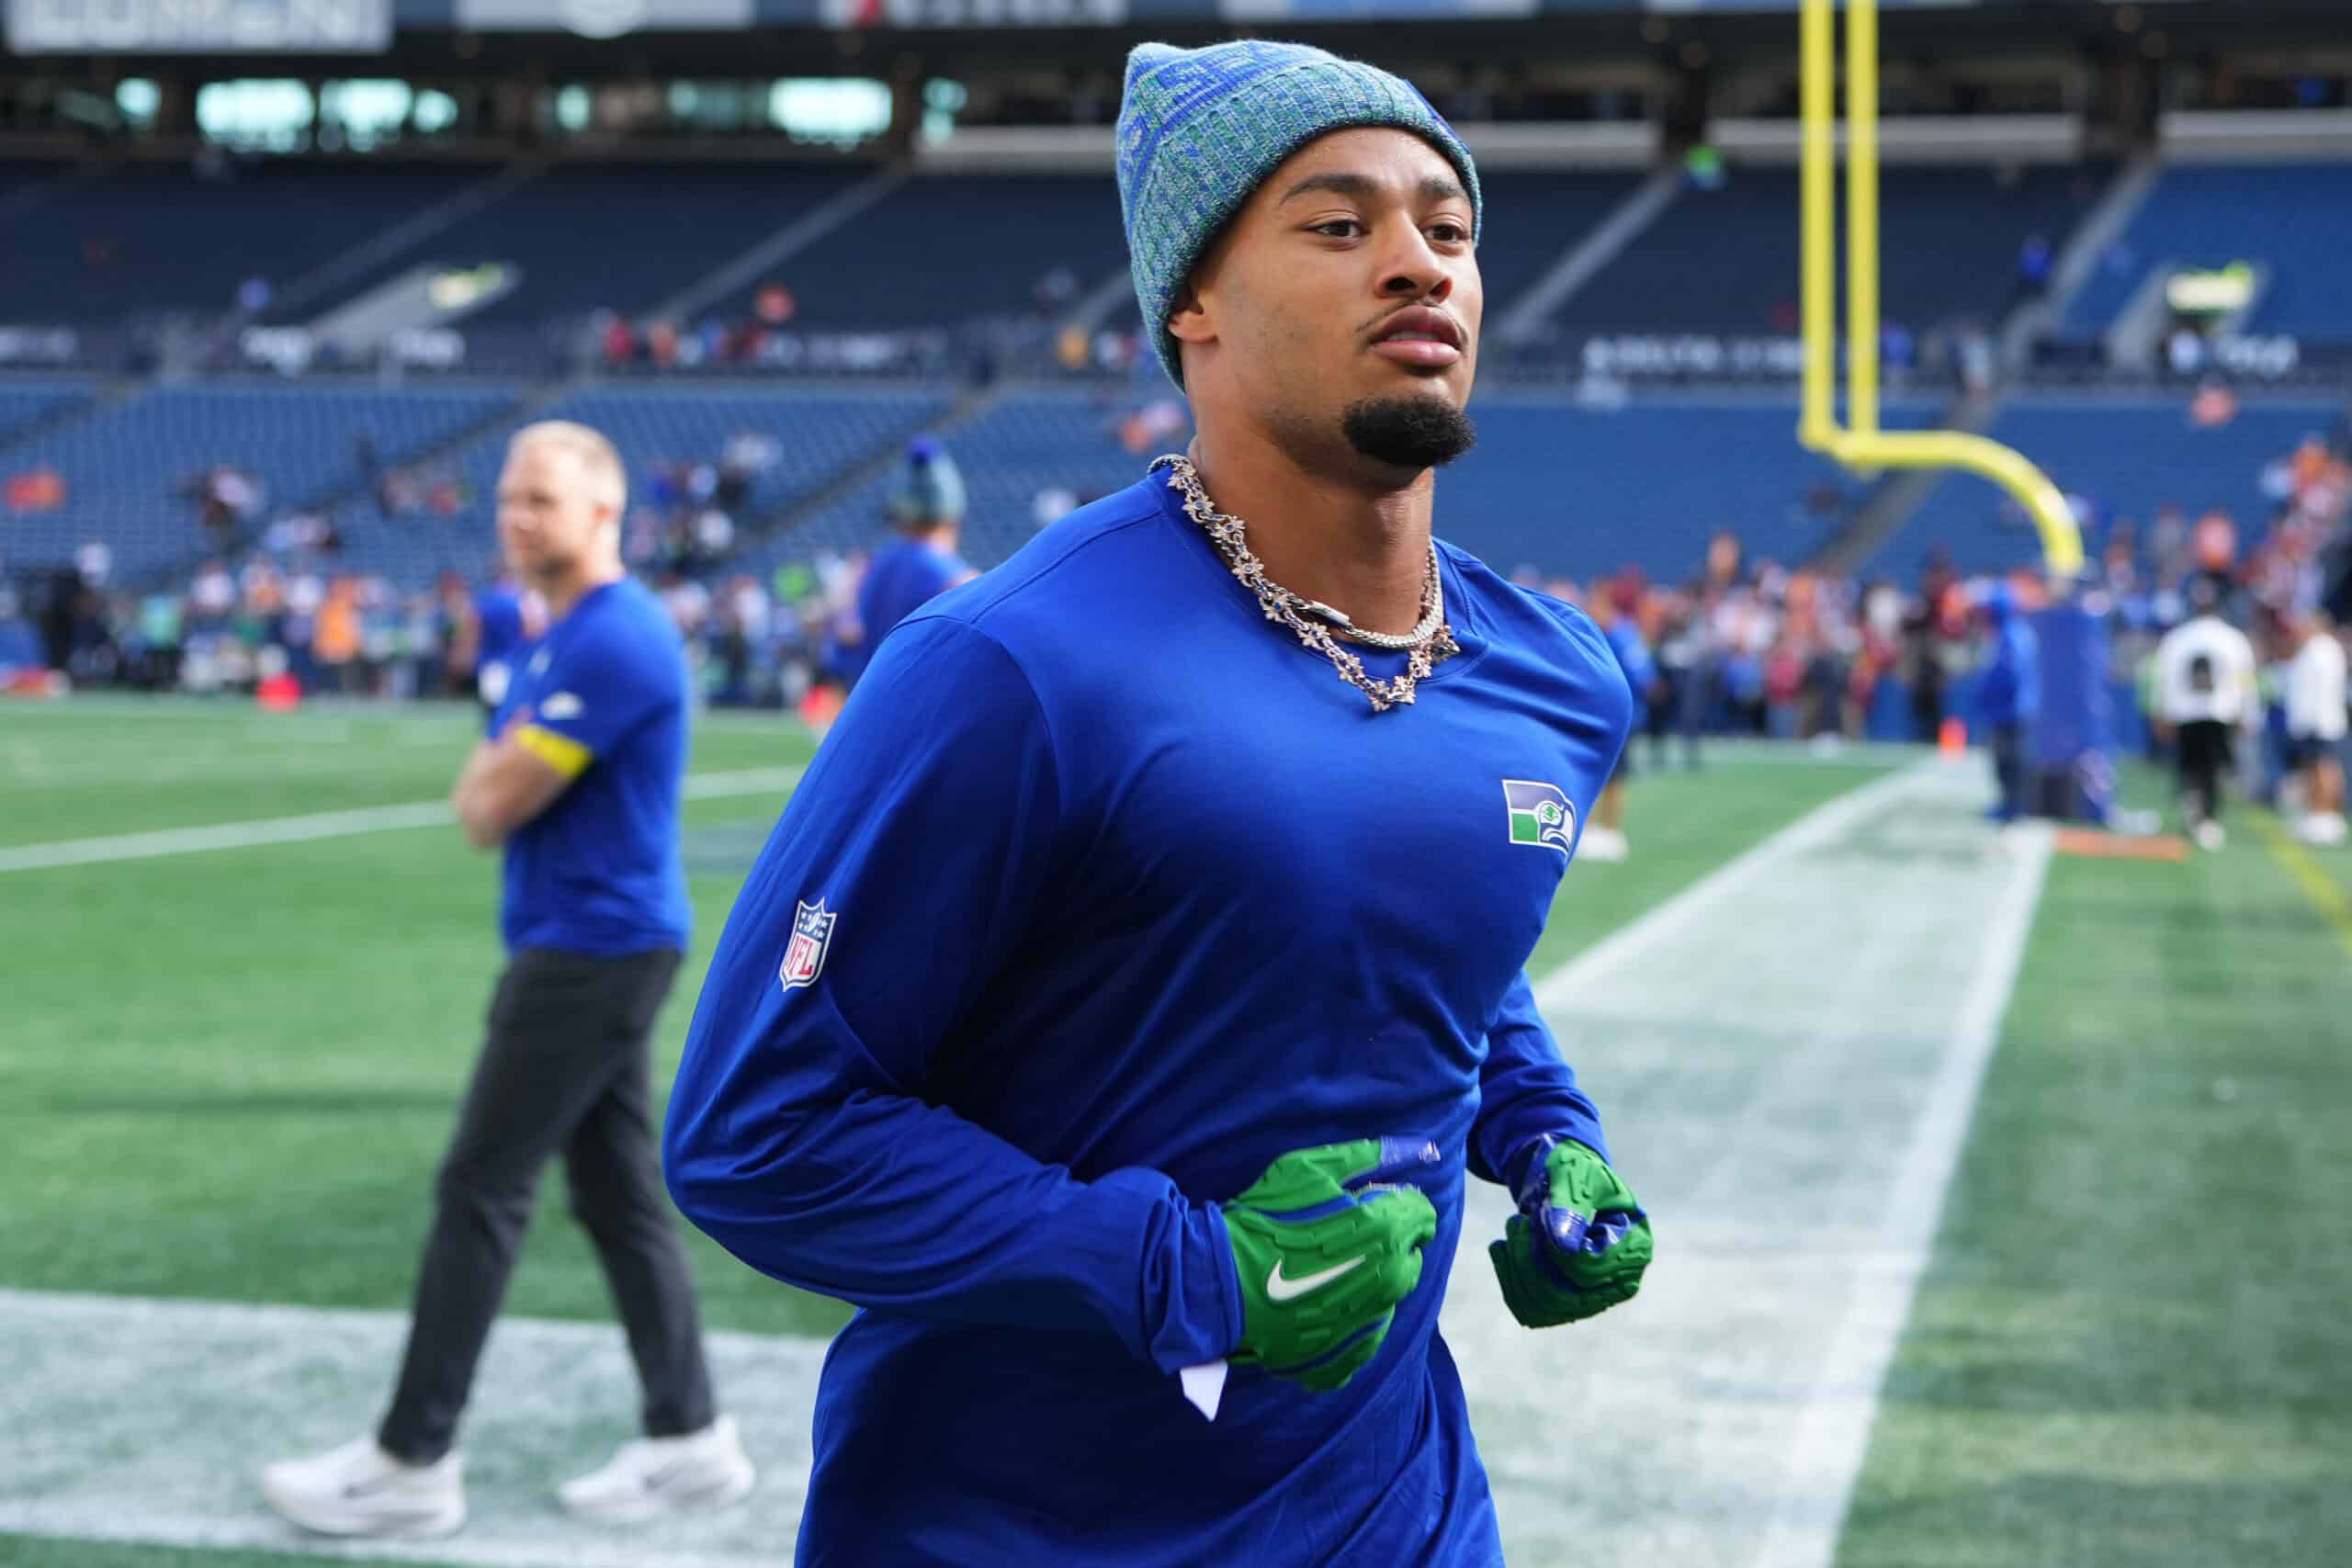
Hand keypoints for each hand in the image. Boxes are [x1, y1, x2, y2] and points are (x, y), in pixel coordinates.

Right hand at [1221, 1138, 1439, 1390]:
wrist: (1218, 1284)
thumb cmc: (1263, 1219)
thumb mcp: (1309, 1169)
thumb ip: (1368, 1156)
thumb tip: (1419, 1148)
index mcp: (1386, 1233)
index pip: (1421, 1214)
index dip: (1396, 1203)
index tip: (1367, 1203)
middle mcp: (1389, 1283)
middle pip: (1409, 1257)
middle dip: (1387, 1244)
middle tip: (1340, 1237)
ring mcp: (1368, 1326)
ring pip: (1388, 1298)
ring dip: (1367, 1282)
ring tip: (1321, 1273)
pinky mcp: (1344, 1358)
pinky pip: (1364, 1337)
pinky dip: (1348, 1323)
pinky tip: (1315, 1306)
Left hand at [1487, 1137, 1650, 1327]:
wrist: (1564, 1182)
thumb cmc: (1575, 1173)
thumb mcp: (1574, 1176)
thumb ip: (1570, 1206)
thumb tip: (1565, 1248)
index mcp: (1635, 1249)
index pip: (1587, 1269)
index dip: (1552, 1245)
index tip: (1538, 1213)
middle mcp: (1621, 1282)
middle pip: (1564, 1296)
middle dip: (1528, 1257)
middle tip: (1516, 1221)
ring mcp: (1595, 1299)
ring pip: (1543, 1306)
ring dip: (1515, 1267)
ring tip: (1513, 1229)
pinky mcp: (1567, 1305)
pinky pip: (1530, 1310)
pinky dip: (1508, 1280)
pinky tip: (1502, 1249)